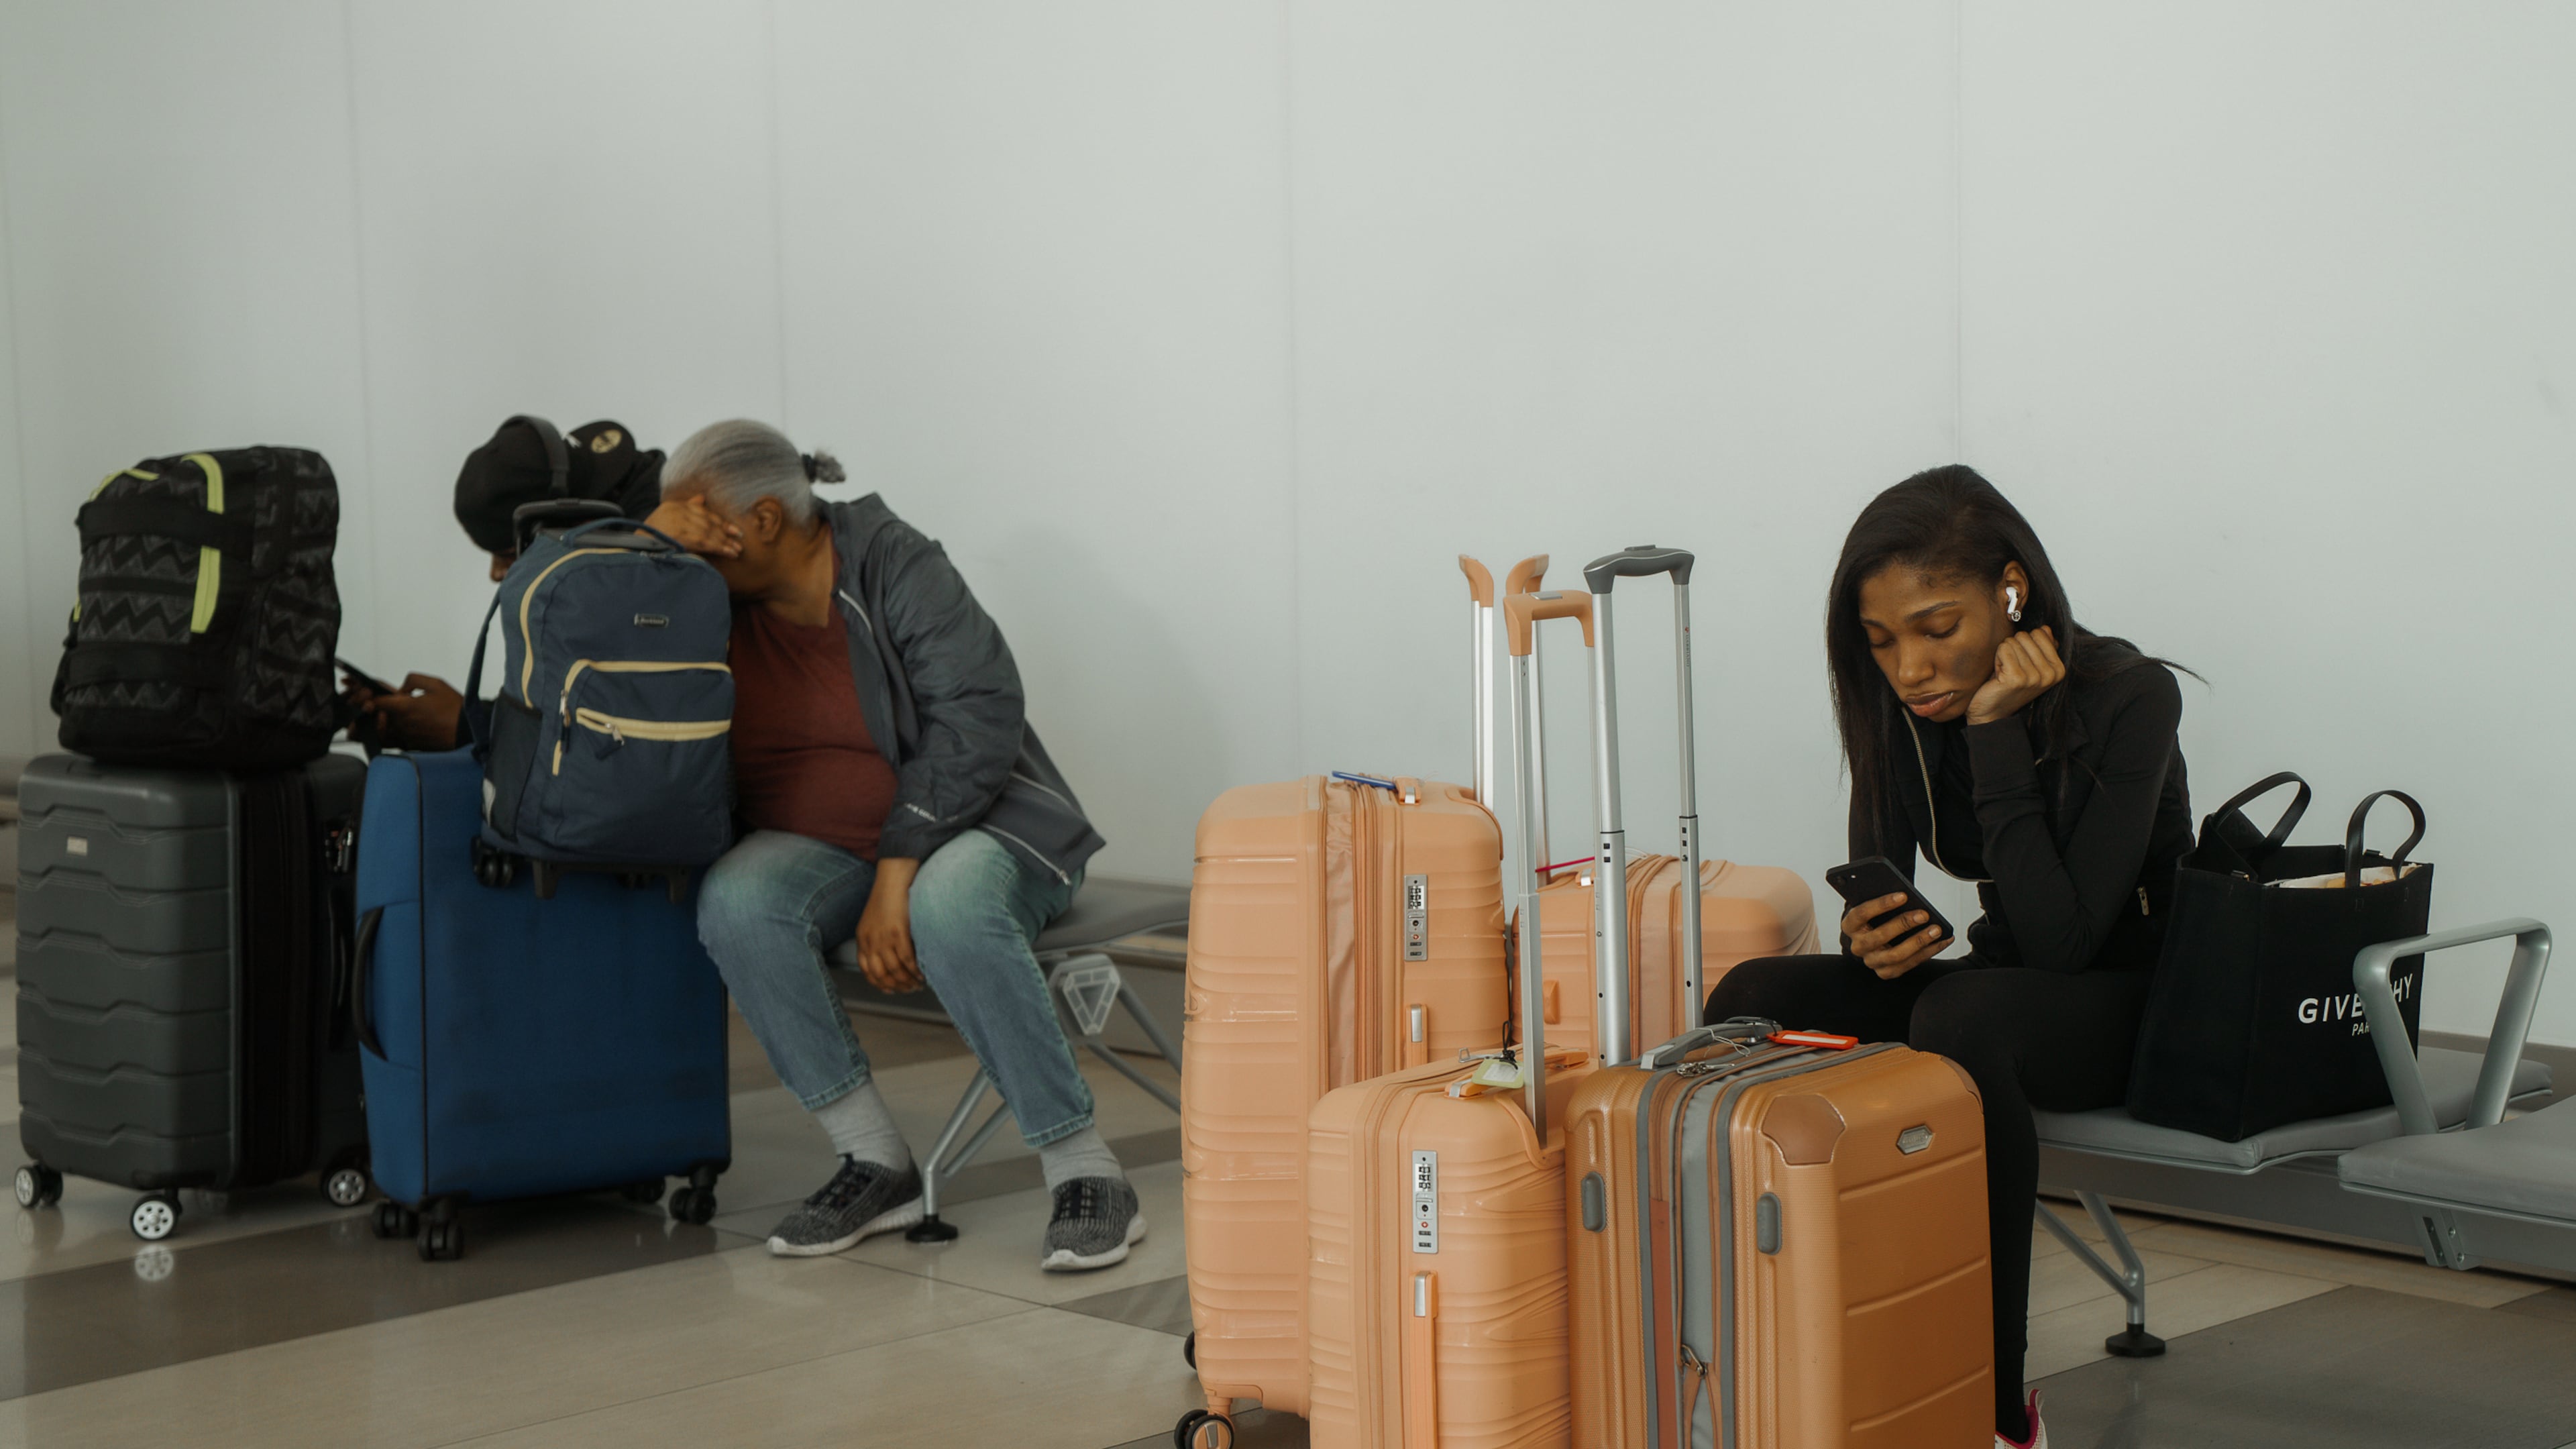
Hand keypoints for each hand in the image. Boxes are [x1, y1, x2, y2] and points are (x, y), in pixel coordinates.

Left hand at [345, 671, 462, 750]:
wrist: (468, 733)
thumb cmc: (455, 708)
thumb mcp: (436, 684)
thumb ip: (413, 679)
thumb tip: (401, 689)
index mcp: (405, 706)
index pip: (374, 701)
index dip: (361, 694)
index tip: (355, 689)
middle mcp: (400, 723)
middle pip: (371, 716)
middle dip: (359, 706)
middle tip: (351, 697)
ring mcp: (404, 736)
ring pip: (376, 730)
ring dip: (367, 722)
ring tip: (363, 714)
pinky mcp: (409, 746)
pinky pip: (388, 741)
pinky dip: (380, 734)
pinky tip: (378, 727)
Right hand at [643, 495, 742, 559]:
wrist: (635, 547)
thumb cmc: (651, 535)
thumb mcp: (667, 516)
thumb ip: (686, 506)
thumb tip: (702, 498)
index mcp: (675, 506)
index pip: (703, 512)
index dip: (720, 521)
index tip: (734, 529)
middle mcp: (678, 512)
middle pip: (708, 522)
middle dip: (726, 531)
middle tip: (740, 539)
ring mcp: (679, 524)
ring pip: (709, 533)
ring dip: (725, 543)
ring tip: (737, 551)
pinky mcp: (681, 537)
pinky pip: (705, 542)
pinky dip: (720, 548)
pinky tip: (729, 553)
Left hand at [855, 858, 922, 992]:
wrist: (894, 878)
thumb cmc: (888, 895)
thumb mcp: (874, 919)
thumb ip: (876, 937)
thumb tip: (888, 954)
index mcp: (863, 938)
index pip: (867, 970)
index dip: (879, 983)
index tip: (891, 989)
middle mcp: (870, 941)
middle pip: (881, 974)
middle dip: (896, 986)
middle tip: (909, 990)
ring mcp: (883, 938)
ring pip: (896, 970)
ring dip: (908, 981)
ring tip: (919, 984)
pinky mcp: (898, 933)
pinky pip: (907, 959)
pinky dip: (916, 971)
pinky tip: (923, 974)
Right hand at [1839, 893, 1947, 979]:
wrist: (1872, 938)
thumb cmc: (1876, 917)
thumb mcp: (1874, 907)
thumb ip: (1883, 901)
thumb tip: (1907, 896)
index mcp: (1850, 925)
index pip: (1862, 914)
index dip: (1882, 904)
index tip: (1903, 895)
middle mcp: (1857, 946)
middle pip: (1879, 937)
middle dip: (1904, 924)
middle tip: (1924, 914)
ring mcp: (1871, 961)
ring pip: (1896, 955)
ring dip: (1919, 941)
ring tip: (1937, 930)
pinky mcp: (1886, 972)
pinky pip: (1909, 965)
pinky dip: (1929, 952)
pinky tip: (1942, 940)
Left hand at [1966, 624, 2064, 725]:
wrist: (1992, 711)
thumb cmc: (2010, 686)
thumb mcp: (2031, 665)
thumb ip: (2041, 646)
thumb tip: (2045, 628)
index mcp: (2058, 669)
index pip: (2039, 633)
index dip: (2024, 644)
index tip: (2022, 662)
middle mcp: (2049, 674)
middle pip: (2024, 636)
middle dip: (2013, 649)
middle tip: (2011, 668)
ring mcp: (2034, 677)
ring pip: (2012, 642)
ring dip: (2003, 656)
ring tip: (2005, 673)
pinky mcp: (2016, 678)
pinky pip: (2003, 648)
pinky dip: (1997, 659)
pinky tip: (1998, 675)